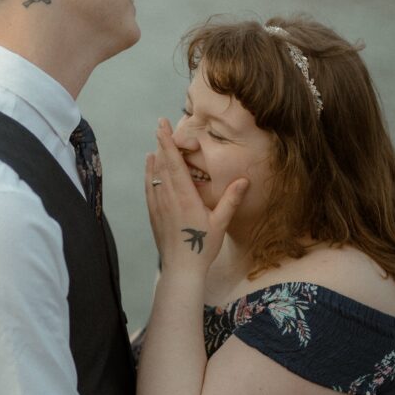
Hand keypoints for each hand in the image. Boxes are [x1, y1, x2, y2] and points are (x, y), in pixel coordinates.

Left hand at [145, 118, 248, 270]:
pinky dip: (149, 174)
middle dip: (162, 143)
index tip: (162, 126)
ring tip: (156, 142)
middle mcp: (169, 198)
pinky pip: (149, 188)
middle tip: (160, 125)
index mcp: (186, 197)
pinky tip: (150, 166)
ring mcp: (158, 206)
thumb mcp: (221, 223)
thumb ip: (231, 200)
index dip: (168, 142)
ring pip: (154, 175)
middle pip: (163, 164)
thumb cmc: (203, 246)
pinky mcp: (153, 214)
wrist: (181, 269)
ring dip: (155, 157)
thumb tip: (245, 180)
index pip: (174, 163)